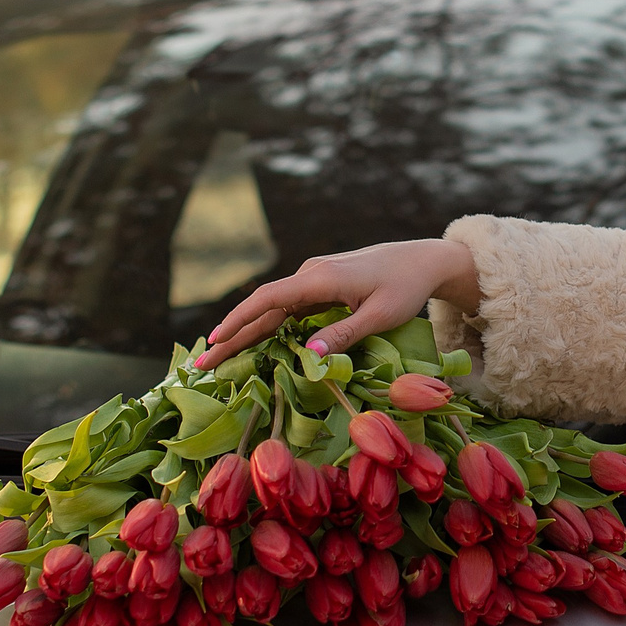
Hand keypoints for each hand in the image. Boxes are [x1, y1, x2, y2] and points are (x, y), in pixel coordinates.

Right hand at [191, 238, 481, 370]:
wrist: (423, 260)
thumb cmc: (405, 288)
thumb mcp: (380, 315)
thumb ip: (344, 334)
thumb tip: (309, 354)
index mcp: (320, 278)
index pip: (268, 299)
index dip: (239, 321)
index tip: (215, 342)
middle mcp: (310, 274)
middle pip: (262, 307)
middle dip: (231, 336)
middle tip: (201, 365)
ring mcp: (314, 278)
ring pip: (272, 309)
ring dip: (245, 332)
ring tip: (218, 359)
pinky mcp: (320, 285)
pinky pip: (287, 308)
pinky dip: (266, 326)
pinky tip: (251, 344)